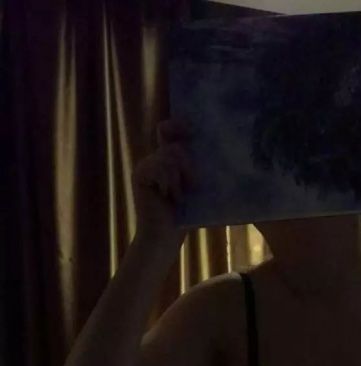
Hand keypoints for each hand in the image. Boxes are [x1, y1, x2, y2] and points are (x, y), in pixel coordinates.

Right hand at [132, 118, 195, 237]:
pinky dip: (170, 183)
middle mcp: (155, 159)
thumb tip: (212, 150)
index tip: (192, 129)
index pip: (168, 130)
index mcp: (167, 160)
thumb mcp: (194, 189)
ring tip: (179, 197)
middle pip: (174, 146)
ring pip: (169, 156)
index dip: (178, 125)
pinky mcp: (140, 174)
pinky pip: (160, 166)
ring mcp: (145, 166)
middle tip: (191, 186)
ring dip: (180, 178)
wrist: (164, 238)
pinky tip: (168, 197)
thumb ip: (196, 168)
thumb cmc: (183, 218)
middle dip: (188, 165)